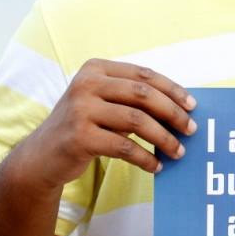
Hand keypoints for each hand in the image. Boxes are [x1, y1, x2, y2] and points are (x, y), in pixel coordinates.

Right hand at [21, 59, 196, 189]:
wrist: (41, 156)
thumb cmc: (83, 127)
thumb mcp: (102, 103)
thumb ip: (132, 99)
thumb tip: (181, 108)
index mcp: (95, 68)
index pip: (143, 75)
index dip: (172, 90)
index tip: (193, 106)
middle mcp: (86, 84)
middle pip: (143, 95)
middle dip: (173, 113)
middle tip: (191, 130)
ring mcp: (80, 110)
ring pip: (137, 121)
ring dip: (163, 138)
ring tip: (178, 152)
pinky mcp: (80, 137)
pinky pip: (125, 147)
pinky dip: (145, 158)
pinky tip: (156, 166)